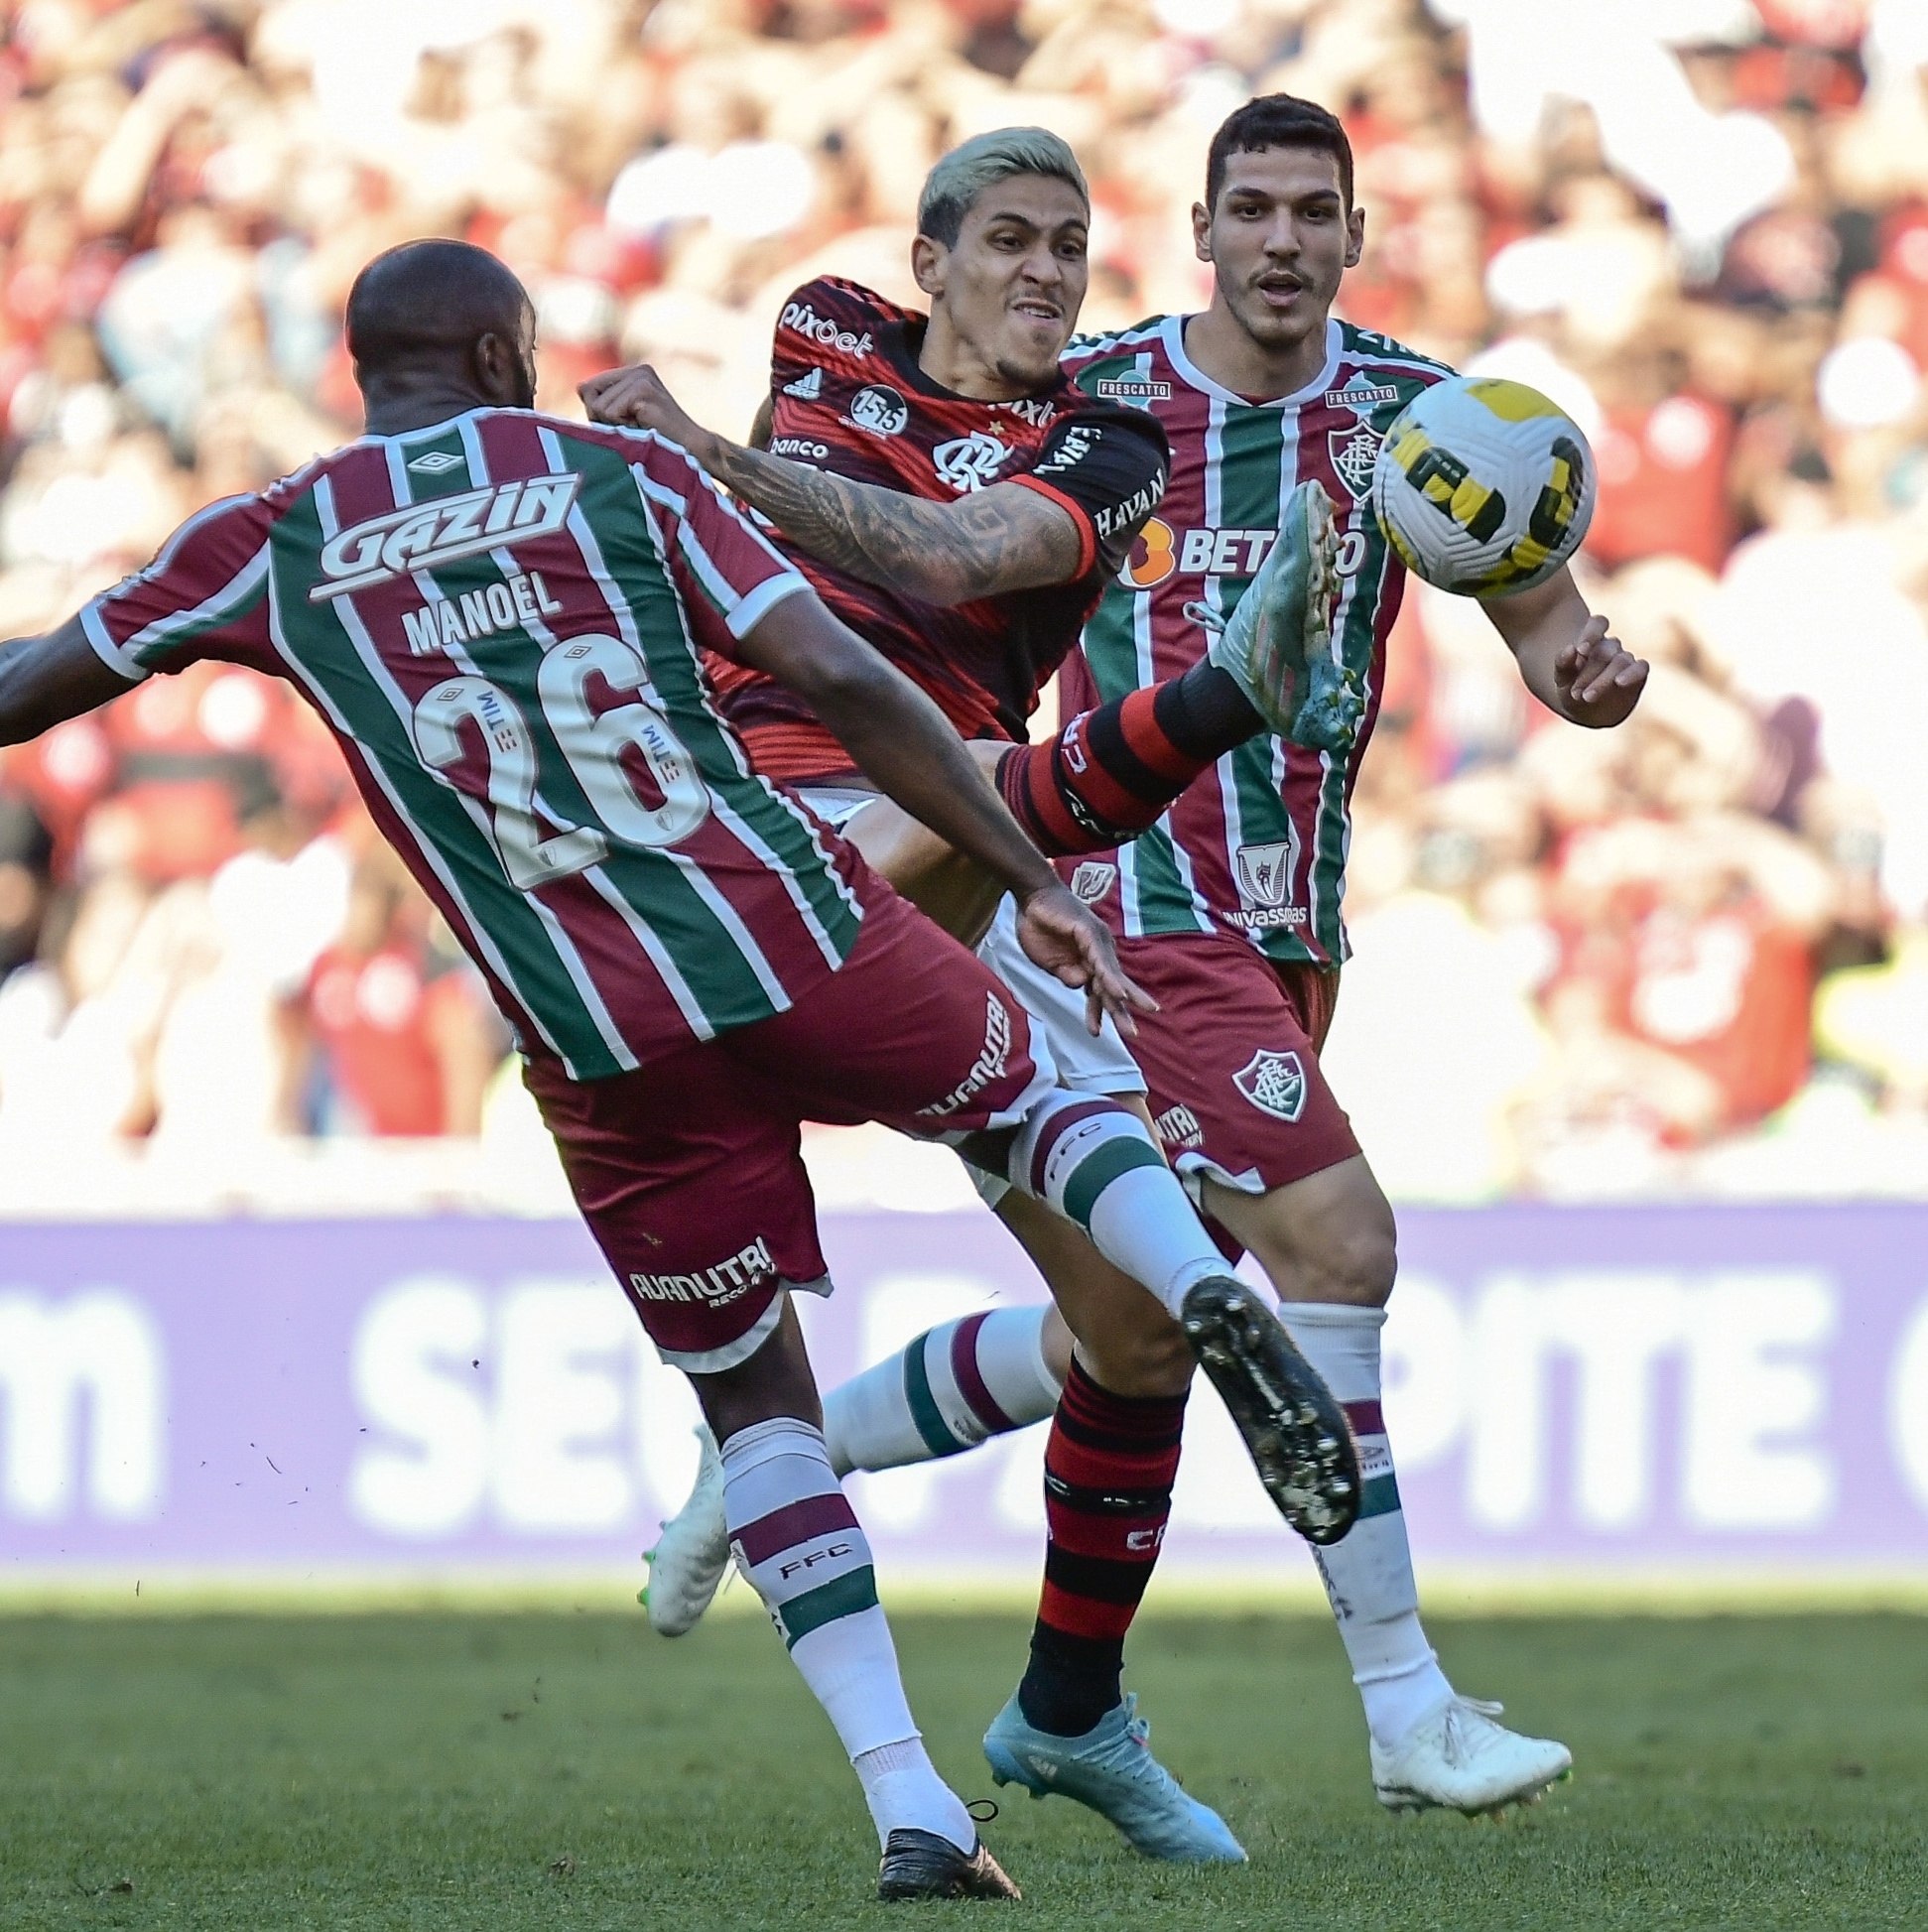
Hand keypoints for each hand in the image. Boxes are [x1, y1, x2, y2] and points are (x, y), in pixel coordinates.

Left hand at [578, 364, 713, 462]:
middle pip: (588, 392)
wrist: (692, 450)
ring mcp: (641, 378)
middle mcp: (637, 371)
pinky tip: (644, 428)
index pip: (588, 387)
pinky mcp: (643, 390)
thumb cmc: (658, 441)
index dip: (597, 412)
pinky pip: (610, 413)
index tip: (625, 423)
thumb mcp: (625, 420)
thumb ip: (601, 405)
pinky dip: (623, 428)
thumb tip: (580, 388)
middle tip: (631, 427)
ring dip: (615, 426)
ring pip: (598, 406)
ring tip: (640, 429)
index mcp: (633, 373)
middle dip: (602, 417)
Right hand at [1014, 884, 1157, 1036]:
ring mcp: (1096, 942)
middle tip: (1133, 1034)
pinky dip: (1109, 979)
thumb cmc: (1038, 927)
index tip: (1096, 1032)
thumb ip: (1065, 975)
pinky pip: (1101, 961)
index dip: (1099, 1011)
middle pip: (1112, 986)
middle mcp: (1097, 952)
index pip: (1098, 990)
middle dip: (1121, 1011)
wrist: (1030, 898)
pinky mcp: (1089, 933)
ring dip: (1121, 999)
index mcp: (1088, 961)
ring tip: (1133, 1019)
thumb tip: (1080, 986)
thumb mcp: (1049, 963)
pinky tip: (1117, 994)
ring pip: (1111, 976)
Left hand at [1555, 615, 1647, 726]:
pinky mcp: (1638, 673)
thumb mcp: (1562, 679)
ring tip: (1587, 697)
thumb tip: (1570, 648)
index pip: (1597, 624)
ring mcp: (1624, 658)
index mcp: (1591, 640)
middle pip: (1605, 650)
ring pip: (1620, 660)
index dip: (1591, 634)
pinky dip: (1632, 673)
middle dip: (1590, 673)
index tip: (1581, 650)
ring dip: (1604, 680)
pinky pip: (1641, 667)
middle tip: (1576, 694)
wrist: (1587, 713)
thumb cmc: (1573, 690)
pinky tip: (1620, 682)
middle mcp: (1609, 646)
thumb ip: (1563, 663)